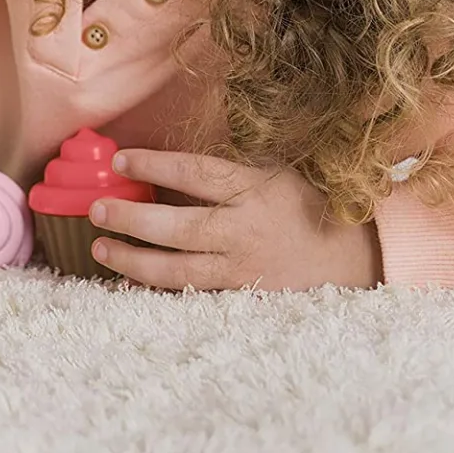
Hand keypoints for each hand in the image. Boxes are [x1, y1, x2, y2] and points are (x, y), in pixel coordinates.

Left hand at [89, 149, 383, 291]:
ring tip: (100, 248)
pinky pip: (192, 292)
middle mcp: (246, 230)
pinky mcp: (243, 293)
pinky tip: (127, 282)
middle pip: (179, 226)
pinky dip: (156, 287)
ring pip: (179, 268)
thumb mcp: (273, 171)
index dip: (154, 164)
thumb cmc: (307, 203)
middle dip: (132, 218)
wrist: (357, 256)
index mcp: (254, 189)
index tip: (119, 159)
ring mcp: (244, 266)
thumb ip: (228, 169)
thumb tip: (168, 161)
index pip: (195, 173)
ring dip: (134, 259)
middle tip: (96, 210)